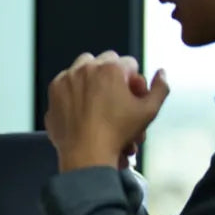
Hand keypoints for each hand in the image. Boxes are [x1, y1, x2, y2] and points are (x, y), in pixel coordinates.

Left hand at [45, 52, 168, 172]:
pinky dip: (74, 88)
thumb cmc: (117, 133)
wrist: (87, 153)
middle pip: (106, 61)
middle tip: (116, 96)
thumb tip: (161, 73)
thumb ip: (160, 88)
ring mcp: (67, 78)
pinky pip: (66, 81)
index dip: (134, 80)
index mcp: (111, 68)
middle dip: (113, 75)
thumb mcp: (148, 111)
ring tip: (99, 99)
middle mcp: (87, 68)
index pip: (129, 63)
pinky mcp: (54, 90)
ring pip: (83, 67)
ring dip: (93, 77)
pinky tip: (82, 106)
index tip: (132, 95)